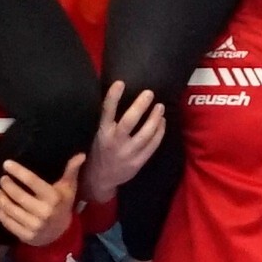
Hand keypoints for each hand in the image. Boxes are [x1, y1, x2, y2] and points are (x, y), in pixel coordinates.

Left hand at [0, 155, 86, 248]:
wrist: (60, 234)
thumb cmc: (62, 205)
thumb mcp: (68, 188)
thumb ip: (72, 170)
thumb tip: (81, 154)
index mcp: (54, 198)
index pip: (32, 181)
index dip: (18, 171)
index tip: (7, 164)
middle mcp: (44, 212)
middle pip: (18, 196)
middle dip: (7, 185)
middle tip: (3, 178)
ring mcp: (34, 226)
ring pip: (11, 210)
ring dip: (1, 199)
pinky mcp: (26, 236)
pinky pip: (8, 223)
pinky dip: (1, 213)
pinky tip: (0, 206)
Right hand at [81, 84, 165, 201]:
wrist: (101, 178)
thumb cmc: (101, 150)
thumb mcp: (98, 134)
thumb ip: (108, 120)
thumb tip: (120, 94)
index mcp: (102, 133)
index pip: (106, 112)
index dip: (113, 97)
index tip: (120, 83)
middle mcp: (114, 142)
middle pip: (129, 121)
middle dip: (140, 106)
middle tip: (149, 93)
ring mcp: (127, 153)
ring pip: (145, 134)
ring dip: (154, 119)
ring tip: (160, 107)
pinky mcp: (137, 162)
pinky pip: (152, 146)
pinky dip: (159, 133)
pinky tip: (162, 122)